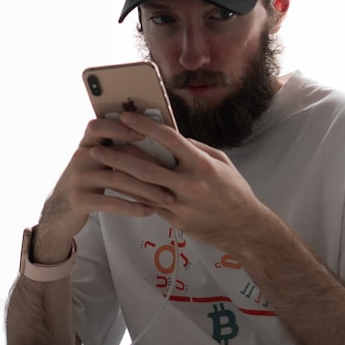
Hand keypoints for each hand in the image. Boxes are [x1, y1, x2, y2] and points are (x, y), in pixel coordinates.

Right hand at [33, 116, 177, 262]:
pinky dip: (132, 206)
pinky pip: (111, 202)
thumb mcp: (94, 161)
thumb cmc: (87, 182)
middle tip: (173, 173)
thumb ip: (114, 151)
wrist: (59, 210)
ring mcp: (79, 179)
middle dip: (148, 165)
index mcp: (87, 144)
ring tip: (166, 198)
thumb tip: (154, 141)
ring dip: (147, 190)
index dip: (119, 128)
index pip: (98, 126)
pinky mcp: (80, 200)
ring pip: (118, 180)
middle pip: (117, 155)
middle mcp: (81, 157)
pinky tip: (148, 211)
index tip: (143, 133)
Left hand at [87, 111, 267, 253]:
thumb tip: (171, 135)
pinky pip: (147, 204)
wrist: (244, 228)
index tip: (126, 116)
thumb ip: (195, 147)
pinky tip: (115, 184)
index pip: (168, 138)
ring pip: (142, 188)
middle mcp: (190, 184)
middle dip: (119, 154)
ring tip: (100, 164)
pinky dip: (130, 193)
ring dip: (118, 174)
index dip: (145, 125)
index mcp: (202, 164)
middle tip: (99, 145)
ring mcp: (181, 205)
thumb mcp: (221, 161)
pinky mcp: (175, 221)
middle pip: (146, 166)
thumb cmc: (233, 190)